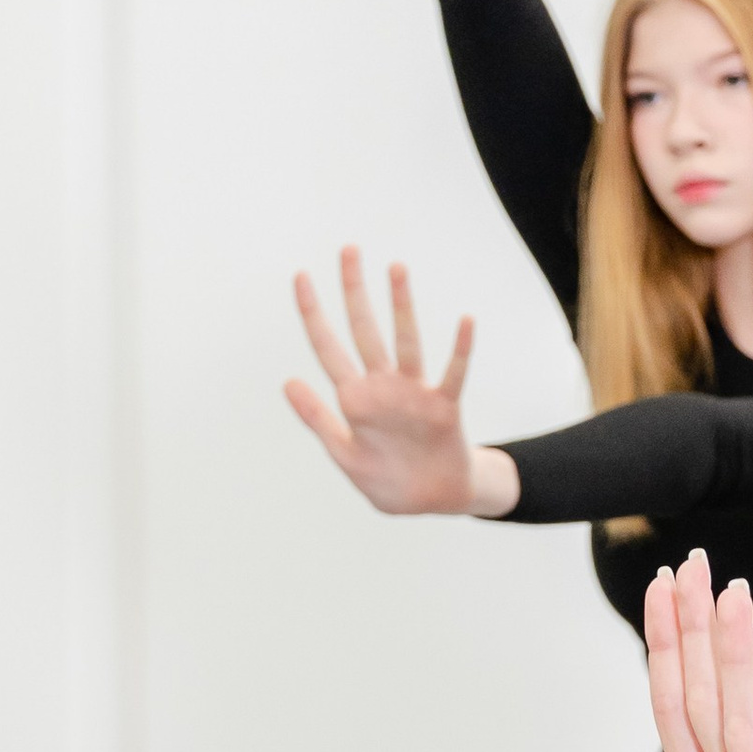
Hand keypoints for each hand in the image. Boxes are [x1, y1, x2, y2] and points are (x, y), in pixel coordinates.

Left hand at [286, 251, 483, 515]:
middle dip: (354, 291)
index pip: (327, 347)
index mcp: (353, 398)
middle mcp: (383, 387)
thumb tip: (288, 380)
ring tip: (396, 268)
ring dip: (401, 306)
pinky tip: (465, 321)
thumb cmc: (387, 480)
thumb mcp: (345, 455)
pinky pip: (452, 373)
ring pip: (405, 341)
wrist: (432, 502)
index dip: (312, 313)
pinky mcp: (444, 407)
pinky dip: (459, 349)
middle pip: (364, 330)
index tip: (301, 276)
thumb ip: (318, 418)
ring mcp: (414, 393)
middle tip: (348, 249)